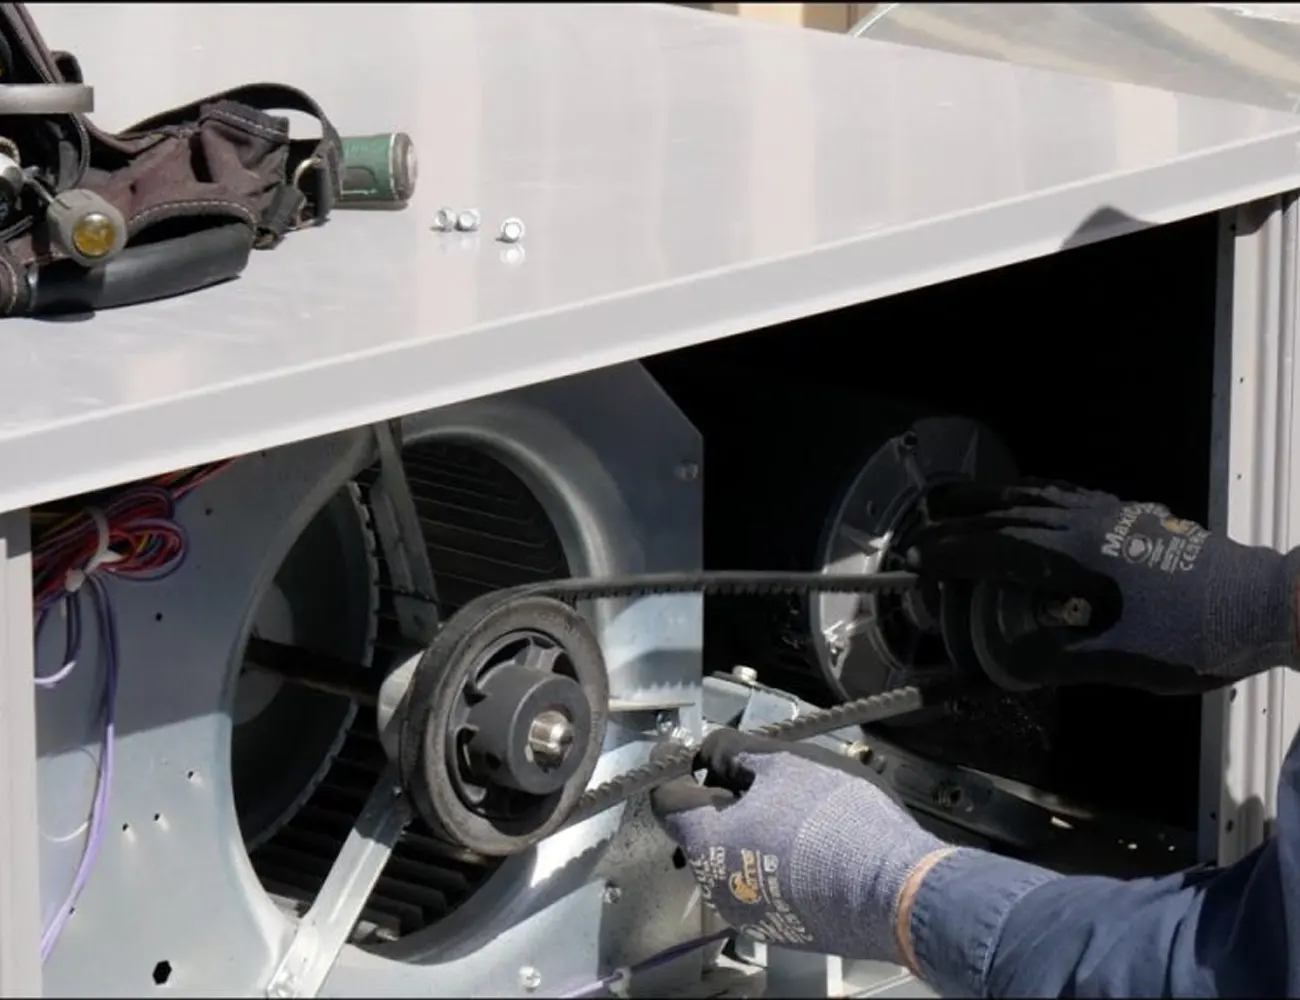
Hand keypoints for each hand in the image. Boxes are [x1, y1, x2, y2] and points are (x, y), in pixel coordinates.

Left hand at [650, 729, 948, 963]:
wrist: (898, 891)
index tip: (692, 754)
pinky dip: (780, 860)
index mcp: (705, 842)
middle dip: (726, 799)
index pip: (666, 800)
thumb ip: (734, 751)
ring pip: (736, 858)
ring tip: (799, 809)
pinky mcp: (786, 928)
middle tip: (762, 775)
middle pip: (703, 830)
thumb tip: (713, 751)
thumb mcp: (782, 763)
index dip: (678, 769)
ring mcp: (751, 914)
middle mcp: (717, 886)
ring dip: (756, 830)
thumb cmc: (836, 822)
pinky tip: (815, 843)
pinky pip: (767, 884)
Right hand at [904, 479, 1295, 691]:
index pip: (990, 549)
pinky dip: (1028, 495)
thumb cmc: (1189, 639)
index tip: (917, 561)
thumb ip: (1055, 658)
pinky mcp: (1126, 515)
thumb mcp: (1117, 663)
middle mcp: (1080, 526)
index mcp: (1070, 559)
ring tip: (957, 511)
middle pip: (1001, 512)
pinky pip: (1063, 493)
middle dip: (954, 523)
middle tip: (923, 538)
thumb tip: (1007, 661)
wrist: (1259, 604)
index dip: (947, 554)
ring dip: (986, 504)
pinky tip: (1026, 500)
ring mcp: (1105, 515)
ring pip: (1030, 496)